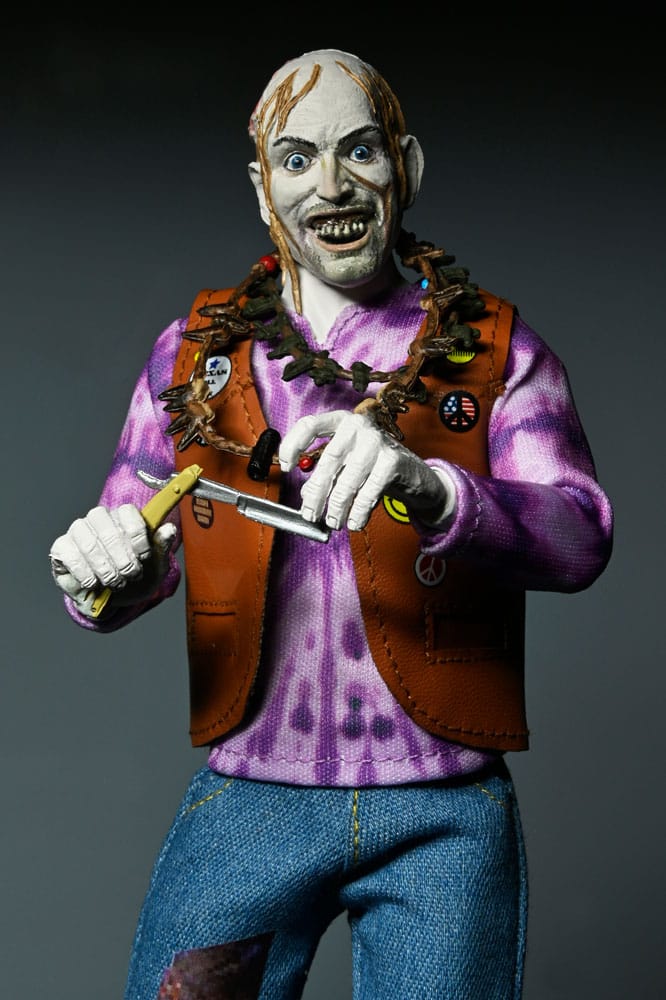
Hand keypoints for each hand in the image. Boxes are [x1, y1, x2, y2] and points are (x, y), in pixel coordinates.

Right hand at [49, 504, 175, 616]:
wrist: (113, 599)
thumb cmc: (134, 577)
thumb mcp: (155, 565)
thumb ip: (161, 546)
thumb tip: (170, 529)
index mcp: (123, 516)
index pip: (128, 513)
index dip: (138, 537)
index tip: (144, 557)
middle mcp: (99, 519)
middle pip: (109, 530)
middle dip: (123, 559)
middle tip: (130, 575)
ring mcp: (78, 531)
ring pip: (89, 543)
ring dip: (105, 568)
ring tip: (115, 582)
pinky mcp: (61, 547)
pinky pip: (70, 555)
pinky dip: (85, 573)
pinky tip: (94, 583)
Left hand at [279, 409, 454, 530]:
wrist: (413, 474)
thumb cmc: (372, 466)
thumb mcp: (345, 466)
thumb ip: (324, 476)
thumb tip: (307, 495)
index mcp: (341, 420)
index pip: (310, 425)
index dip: (293, 445)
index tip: (285, 468)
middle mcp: (358, 425)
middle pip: (328, 460)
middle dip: (316, 492)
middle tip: (310, 514)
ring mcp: (376, 440)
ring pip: (347, 480)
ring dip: (337, 507)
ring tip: (334, 522)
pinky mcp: (392, 460)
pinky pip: (368, 492)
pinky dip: (359, 512)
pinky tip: (354, 522)